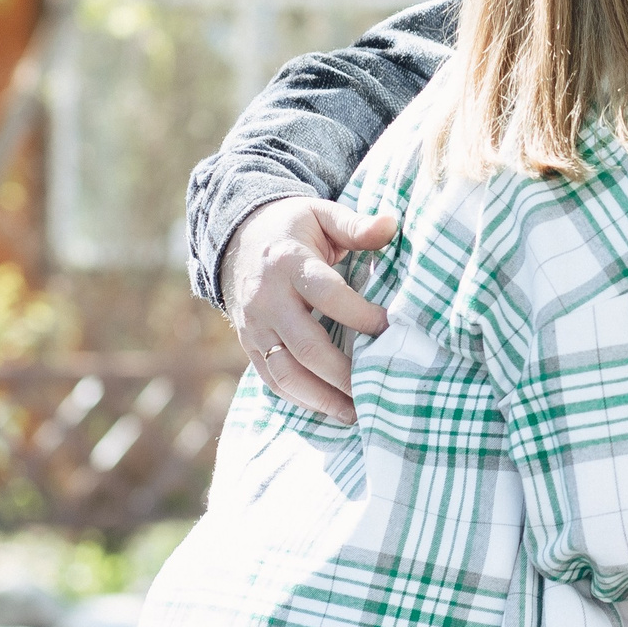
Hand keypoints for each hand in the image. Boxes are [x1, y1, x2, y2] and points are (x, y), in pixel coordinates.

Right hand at [222, 196, 397, 420]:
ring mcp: (255, 327)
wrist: (235, 238)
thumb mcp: (321, 215)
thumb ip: (355, 225)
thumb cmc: (292, 227)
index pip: (328, 296)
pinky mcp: (249, 345)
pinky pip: (272, 380)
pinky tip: (331, 408)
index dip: (360, 316)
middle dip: (345, 373)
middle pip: (307, 346)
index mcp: (289, 263)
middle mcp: (268, 300)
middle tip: (380, 386)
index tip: (391, 328)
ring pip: (287, 373)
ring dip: (323, 398)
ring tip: (358, 412)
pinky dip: (301, 399)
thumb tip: (392, 224)